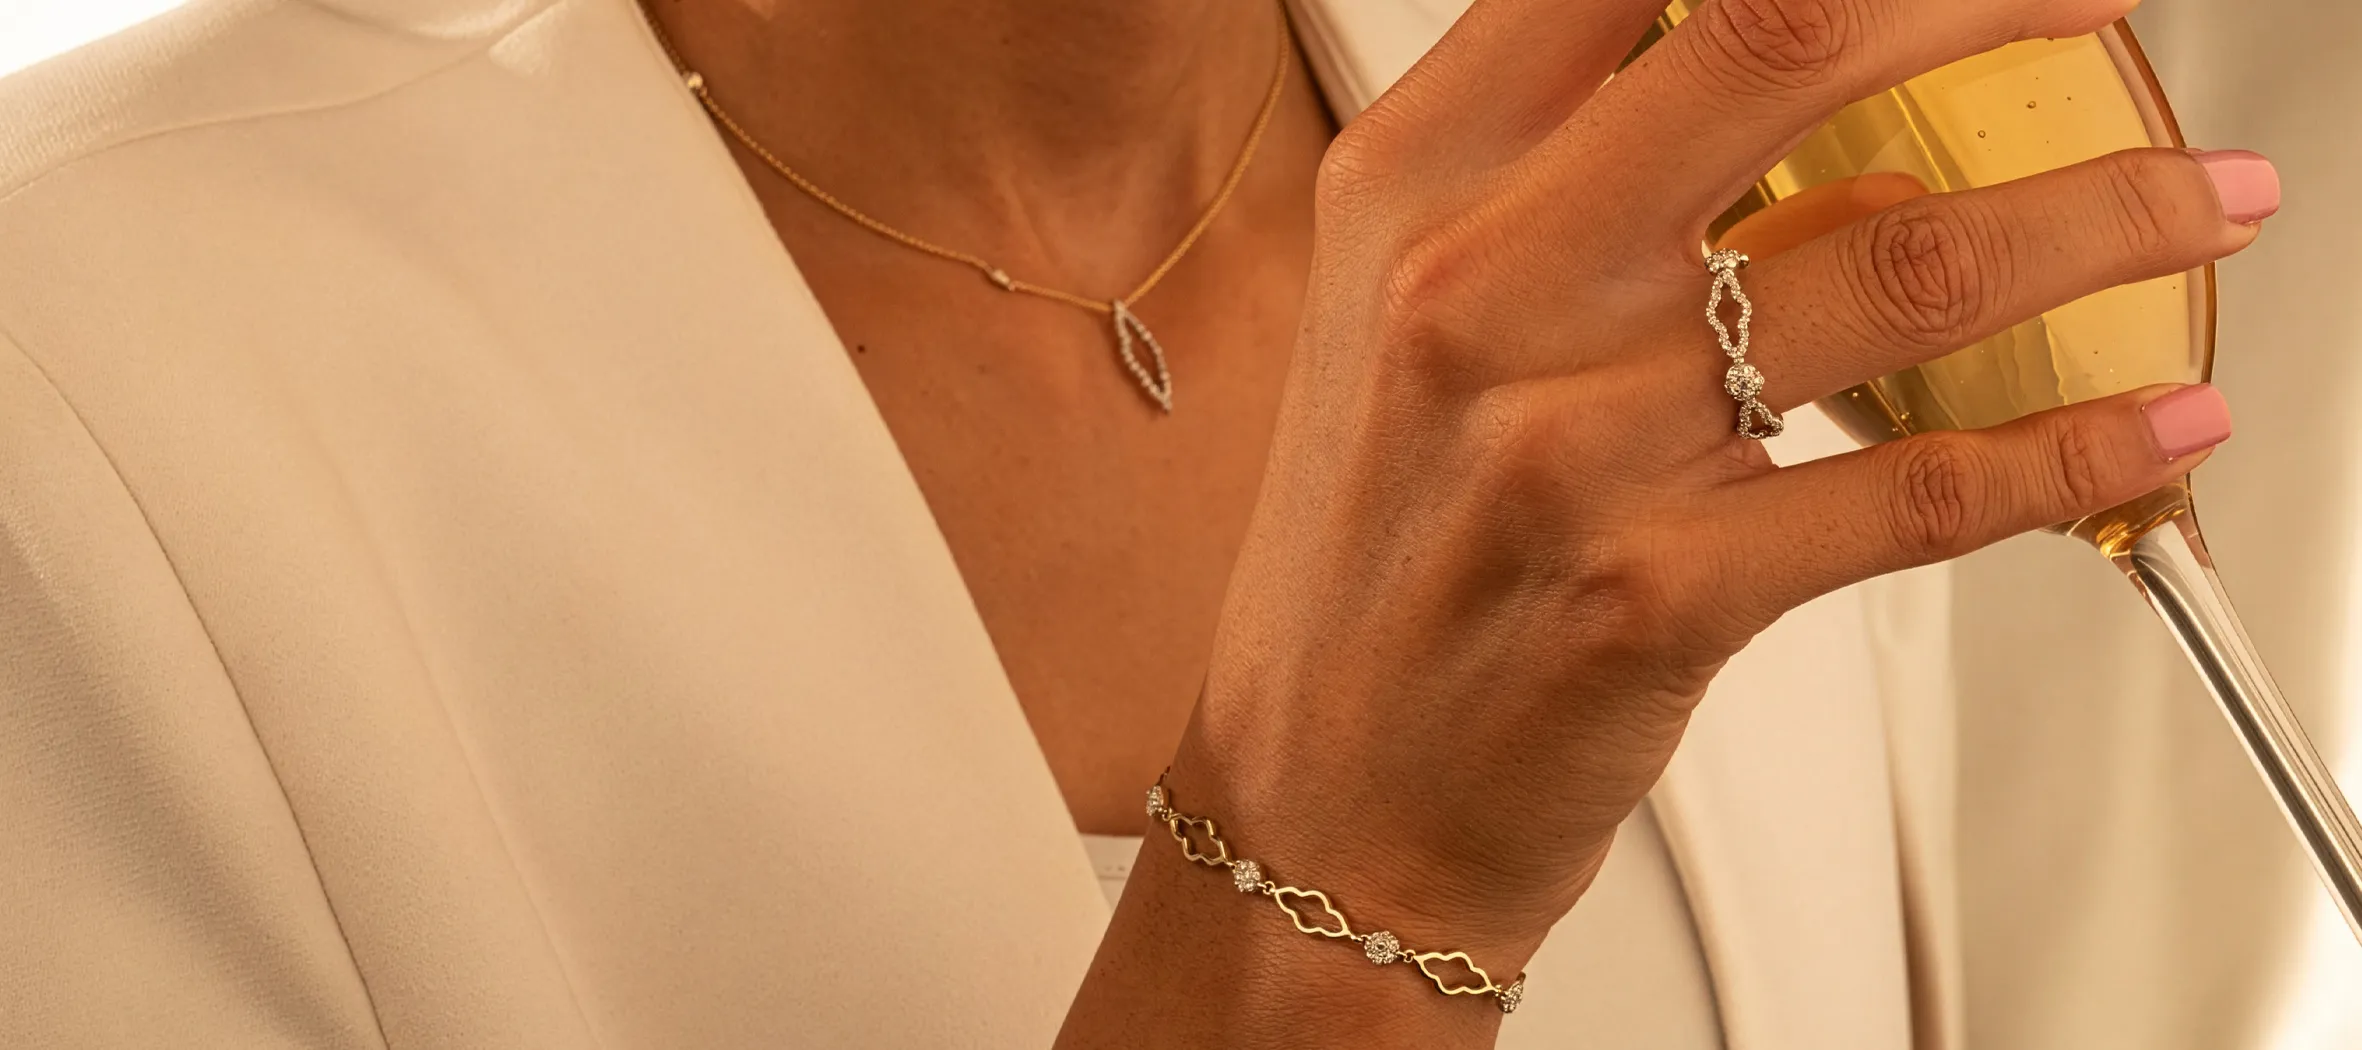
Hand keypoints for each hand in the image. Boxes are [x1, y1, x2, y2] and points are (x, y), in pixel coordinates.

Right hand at [1183, 0, 2250, 1006]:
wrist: (1325, 796)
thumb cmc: (1375, 554)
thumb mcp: (1413, 322)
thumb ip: (1585, 197)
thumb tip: (1849, 147)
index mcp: (1410, 184)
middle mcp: (1482, 284)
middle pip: (1787, 40)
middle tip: (2096, 5)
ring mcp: (1570, 440)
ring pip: (1911, 265)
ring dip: (2110, 218)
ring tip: (2206, 203)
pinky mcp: (1658, 591)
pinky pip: (1921, 488)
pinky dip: (2076, 447)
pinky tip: (2152, 425)